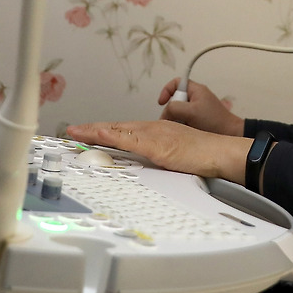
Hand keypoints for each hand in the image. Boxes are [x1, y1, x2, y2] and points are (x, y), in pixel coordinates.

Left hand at [66, 119, 252, 183]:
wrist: (221, 151)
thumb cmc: (203, 155)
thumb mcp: (175, 155)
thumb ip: (158, 156)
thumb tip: (144, 165)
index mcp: (155, 131)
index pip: (123, 130)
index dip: (102, 131)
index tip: (86, 133)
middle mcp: (152, 128)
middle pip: (116, 127)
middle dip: (92, 129)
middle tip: (71, 131)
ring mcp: (154, 135)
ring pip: (118, 130)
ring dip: (95, 131)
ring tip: (75, 132)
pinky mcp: (158, 145)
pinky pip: (130, 140)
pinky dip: (112, 136)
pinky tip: (99, 135)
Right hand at [157, 78, 244, 136]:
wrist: (230, 135)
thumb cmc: (216, 121)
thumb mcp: (191, 111)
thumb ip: (174, 108)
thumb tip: (165, 112)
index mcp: (196, 90)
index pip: (176, 83)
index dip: (166, 90)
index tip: (162, 102)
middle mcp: (196, 98)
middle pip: (175, 100)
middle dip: (172, 110)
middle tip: (174, 119)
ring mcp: (197, 109)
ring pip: (179, 112)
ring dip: (177, 120)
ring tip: (183, 127)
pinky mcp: (197, 120)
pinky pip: (184, 120)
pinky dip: (183, 126)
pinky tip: (187, 131)